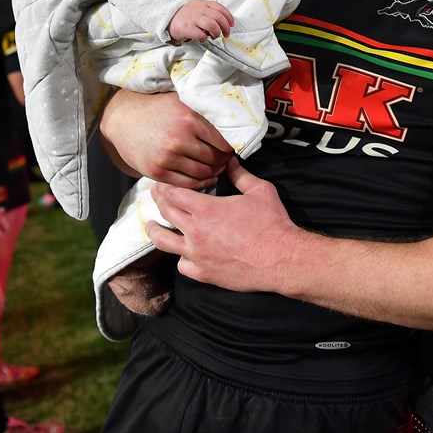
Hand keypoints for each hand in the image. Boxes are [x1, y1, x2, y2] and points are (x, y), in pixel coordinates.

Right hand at [98, 90, 234, 188]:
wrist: (122, 119)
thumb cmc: (156, 109)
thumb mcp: (181, 101)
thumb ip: (203, 111)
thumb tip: (231, 122)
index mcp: (189, 118)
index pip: (223, 140)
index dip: (230, 147)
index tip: (231, 148)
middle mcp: (179, 139)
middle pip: (214, 158)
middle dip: (224, 161)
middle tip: (226, 161)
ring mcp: (167, 157)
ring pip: (203, 172)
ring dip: (214, 173)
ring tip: (216, 168)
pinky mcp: (156, 171)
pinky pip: (187, 183)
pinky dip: (200, 183)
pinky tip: (205, 178)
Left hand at [149, 159, 299, 292]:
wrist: (280, 258)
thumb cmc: (272, 223)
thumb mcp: (259, 190)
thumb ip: (240, 174)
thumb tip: (229, 160)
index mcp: (206, 209)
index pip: (173, 193)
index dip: (165, 186)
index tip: (162, 182)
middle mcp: (195, 231)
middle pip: (166, 212)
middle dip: (158, 201)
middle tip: (155, 195)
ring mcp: (196, 254)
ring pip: (163, 241)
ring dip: (155, 230)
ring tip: (152, 225)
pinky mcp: (203, 273)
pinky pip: (182, 264)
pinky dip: (181, 257)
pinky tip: (184, 252)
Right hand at [169, 0, 234, 42]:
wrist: (167, 19)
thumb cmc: (186, 16)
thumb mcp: (198, 9)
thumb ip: (210, 13)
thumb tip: (223, 24)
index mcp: (203, 4)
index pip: (220, 8)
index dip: (229, 17)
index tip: (231, 25)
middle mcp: (199, 9)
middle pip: (218, 18)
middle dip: (225, 28)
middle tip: (225, 34)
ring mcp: (192, 18)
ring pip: (212, 25)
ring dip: (216, 33)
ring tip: (214, 36)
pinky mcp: (186, 28)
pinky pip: (201, 34)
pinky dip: (204, 38)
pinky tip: (202, 38)